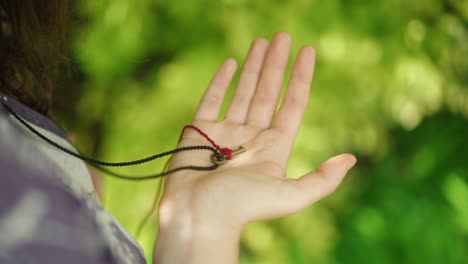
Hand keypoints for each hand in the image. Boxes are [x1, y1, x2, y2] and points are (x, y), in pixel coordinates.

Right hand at [154, 32, 355, 263]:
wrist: (198, 216)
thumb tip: (350, 159)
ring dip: (252, 66)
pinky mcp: (198, 131)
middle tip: (282, 36)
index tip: (308, 51)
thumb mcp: (291, 196)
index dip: (301, 78)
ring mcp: (224, 131)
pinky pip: (211, 99)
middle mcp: (251, 136)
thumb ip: (323, 179)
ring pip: (242, 91)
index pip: (291, 104)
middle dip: (276, 64)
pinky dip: (220, 81)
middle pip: (268, 92)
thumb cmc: (242, 209)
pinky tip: (230, 63)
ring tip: (261, 41)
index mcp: (274, 148)